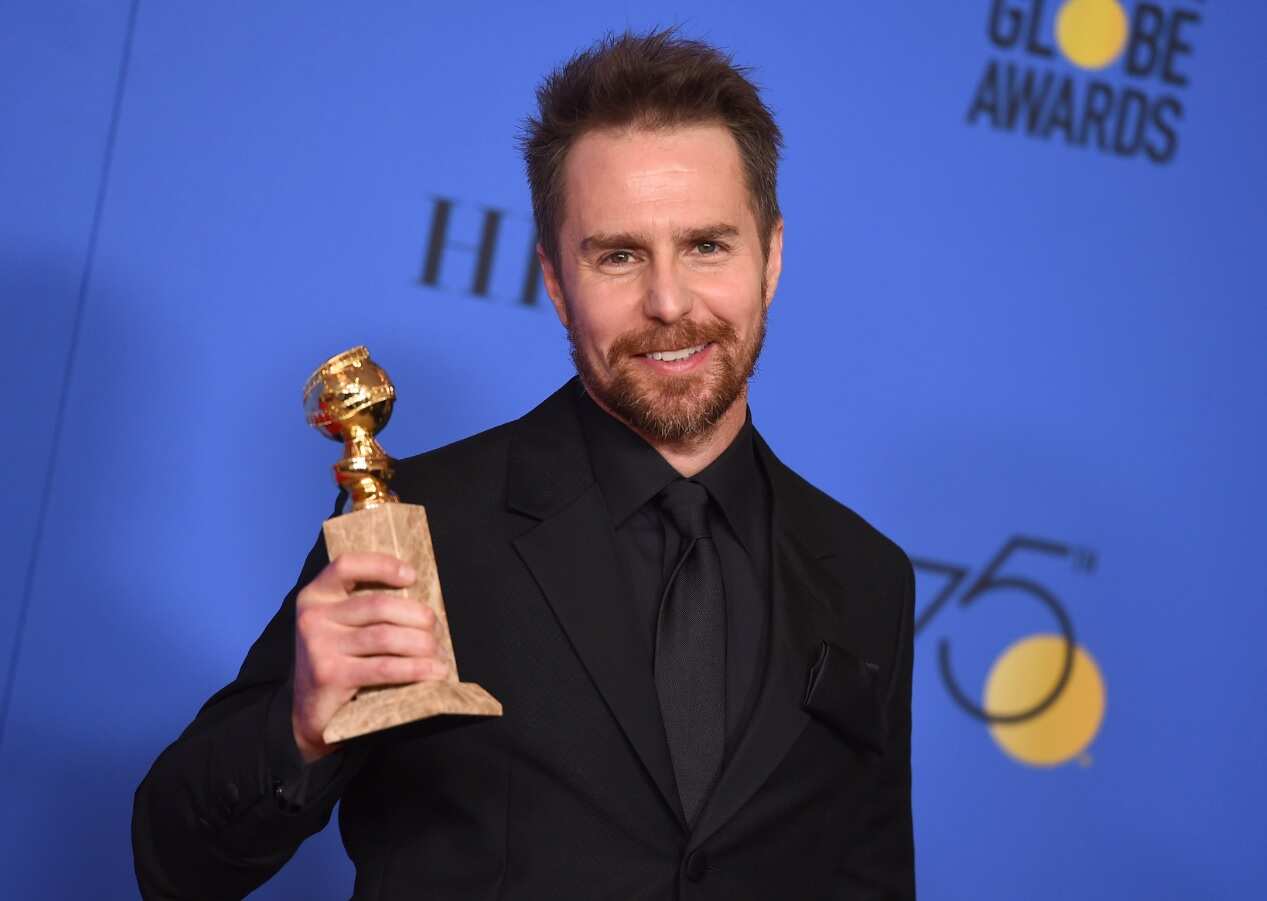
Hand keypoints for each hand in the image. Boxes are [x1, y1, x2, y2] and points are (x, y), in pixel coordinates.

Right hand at [291, 552, 448, 763]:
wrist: (309, 713)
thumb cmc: (339, 662)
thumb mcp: (342, 627)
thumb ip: (367, 609)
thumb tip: (421, 600)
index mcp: (315, 596)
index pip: (347, 566)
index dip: (382, 565)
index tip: (412, 576)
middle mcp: (313, 617)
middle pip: (378, 606)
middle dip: (417, 616)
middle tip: (435, 629)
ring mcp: (319, 646)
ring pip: (386, 637)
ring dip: (421, 645)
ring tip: (438, 654)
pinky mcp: (330, 675)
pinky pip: (384, 667)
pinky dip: (416, 669)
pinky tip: (433, 672)